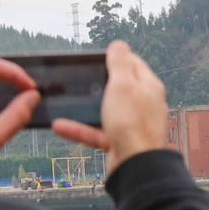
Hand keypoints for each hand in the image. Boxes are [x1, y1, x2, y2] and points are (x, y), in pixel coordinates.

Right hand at [52, 41, 166, 174]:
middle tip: (80, 77)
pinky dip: (79, 129)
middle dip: (98, 82)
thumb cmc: (132, 123)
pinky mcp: (120, 141)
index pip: (133, 63)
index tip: (97, 57)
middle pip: (119, 86)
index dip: (116, 58)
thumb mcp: (122, 85)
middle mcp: (143, 104)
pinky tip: (60, 126)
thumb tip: (119, 44)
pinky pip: (97, 131)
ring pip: (105, 110)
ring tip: (65, 101)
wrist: (136, 165)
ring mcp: (132, 123)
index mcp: (148, 87)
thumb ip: (120, 63)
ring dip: (83, 107)